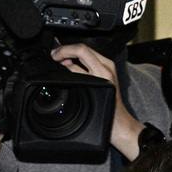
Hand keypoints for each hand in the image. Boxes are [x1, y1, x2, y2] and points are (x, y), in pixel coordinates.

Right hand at [51, 43, 143, 157]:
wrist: (118, 123)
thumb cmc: (105, 114)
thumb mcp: (86, 92)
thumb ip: (75, 75)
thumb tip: (63, 63)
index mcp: (103, 71)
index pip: (81, 50)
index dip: (65, 50)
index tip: (54, 55)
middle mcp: (107, 66)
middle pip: (83, 48)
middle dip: (66, 51)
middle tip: (54, 57)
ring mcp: (108, 68)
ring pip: (86, 52)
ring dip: (71, 55)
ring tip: (59, 62)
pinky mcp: (107, 71)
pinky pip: (89, 59)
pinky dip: (77, 60)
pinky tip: (69, 65)